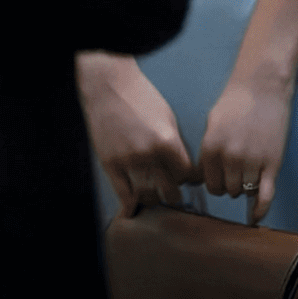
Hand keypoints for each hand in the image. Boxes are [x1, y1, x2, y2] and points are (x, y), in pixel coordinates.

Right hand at [76, 52, 194, 215]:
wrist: (110, 88)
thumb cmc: (141, 98)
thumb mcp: (167, 117)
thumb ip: (174, 144)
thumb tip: (181, 167)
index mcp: (167, 141)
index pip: (185, 174)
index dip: (188, 178)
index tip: (186, 179)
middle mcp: (148, 155)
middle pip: (168, 190)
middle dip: (174, 194)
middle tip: (173, 193)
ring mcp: (128, 162)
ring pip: (146, 195)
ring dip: (154, 200)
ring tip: (155, 197)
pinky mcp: (110, 164)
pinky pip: (122, 193)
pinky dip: (130, 205)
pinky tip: (133, 210)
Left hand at [199, 76, 292, 222]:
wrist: (264, 85)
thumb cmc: (237, 101)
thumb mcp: (213, 123)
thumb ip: (208, 151)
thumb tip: (203, 177)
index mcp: (211, 148)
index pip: (209, 183)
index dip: (216, 181)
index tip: (221, 177)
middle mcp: (229, 158)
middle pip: (226, 190)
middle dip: (231, 184)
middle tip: (239, 168)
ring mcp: (252, 162)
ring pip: (244, 191)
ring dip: (246, 186)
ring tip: (251, 169)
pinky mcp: (272, 164)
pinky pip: (265, 195)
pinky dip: (260, 209)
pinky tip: (256, 217)